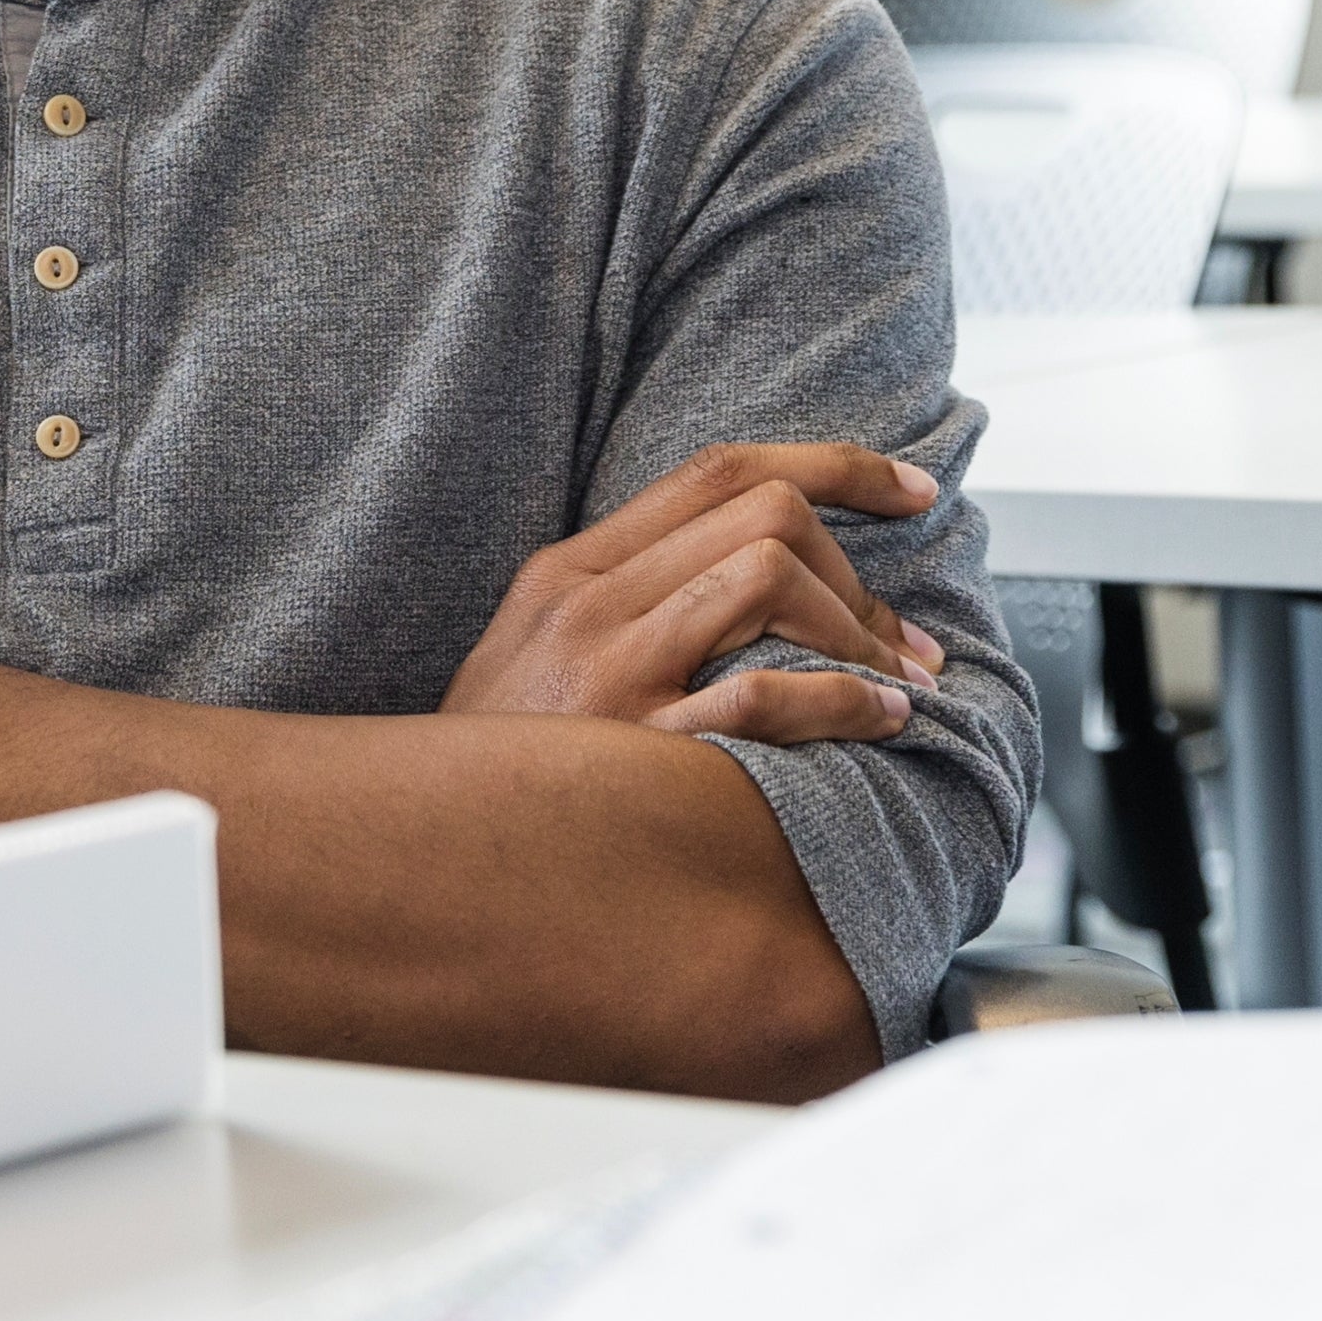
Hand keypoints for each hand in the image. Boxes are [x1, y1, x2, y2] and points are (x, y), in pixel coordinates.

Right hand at [441, 444, 950, 744]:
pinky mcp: (631, 750)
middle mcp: (586, 603)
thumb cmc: (495, 773)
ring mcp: (605, 671)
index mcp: (568, 571)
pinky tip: (874, 723)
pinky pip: (761, 692)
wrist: (409, 854)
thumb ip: (625, 608)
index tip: (911, 490)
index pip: (717, 470)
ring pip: (767, 575)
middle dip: (860, 569)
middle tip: (904, 642)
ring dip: (862, 628)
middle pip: (761, 514)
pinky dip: (842, 699)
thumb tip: (756, 585)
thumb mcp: (536, 661)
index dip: (834, 466)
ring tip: (898, 685)